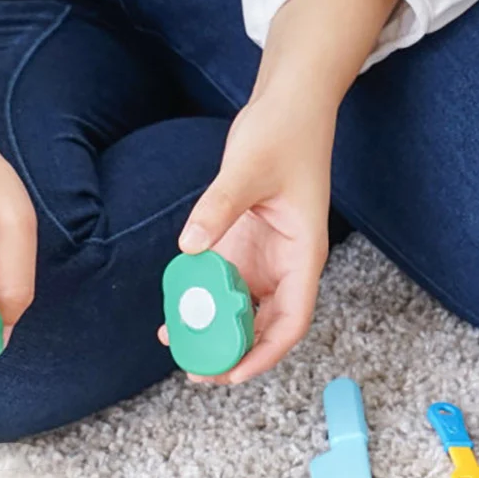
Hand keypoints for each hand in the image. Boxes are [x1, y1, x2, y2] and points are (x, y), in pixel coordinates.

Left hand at [158, 0, 397, 382]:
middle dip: (234, 355)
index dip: (265, 353)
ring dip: (215, 333)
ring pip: (243, 311)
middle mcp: (286, 266)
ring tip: (179, 348)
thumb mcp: (249, 167)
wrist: (288, 103)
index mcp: (303, 256)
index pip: (291, 321)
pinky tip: (175, 312)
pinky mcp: (244, 247)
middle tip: (196, 371)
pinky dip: (203, 302)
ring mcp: (265, 259)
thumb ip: (219, 207)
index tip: (234, 374)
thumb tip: (189, 245)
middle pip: (266, 327)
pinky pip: (223, 286)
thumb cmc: (284, 132)